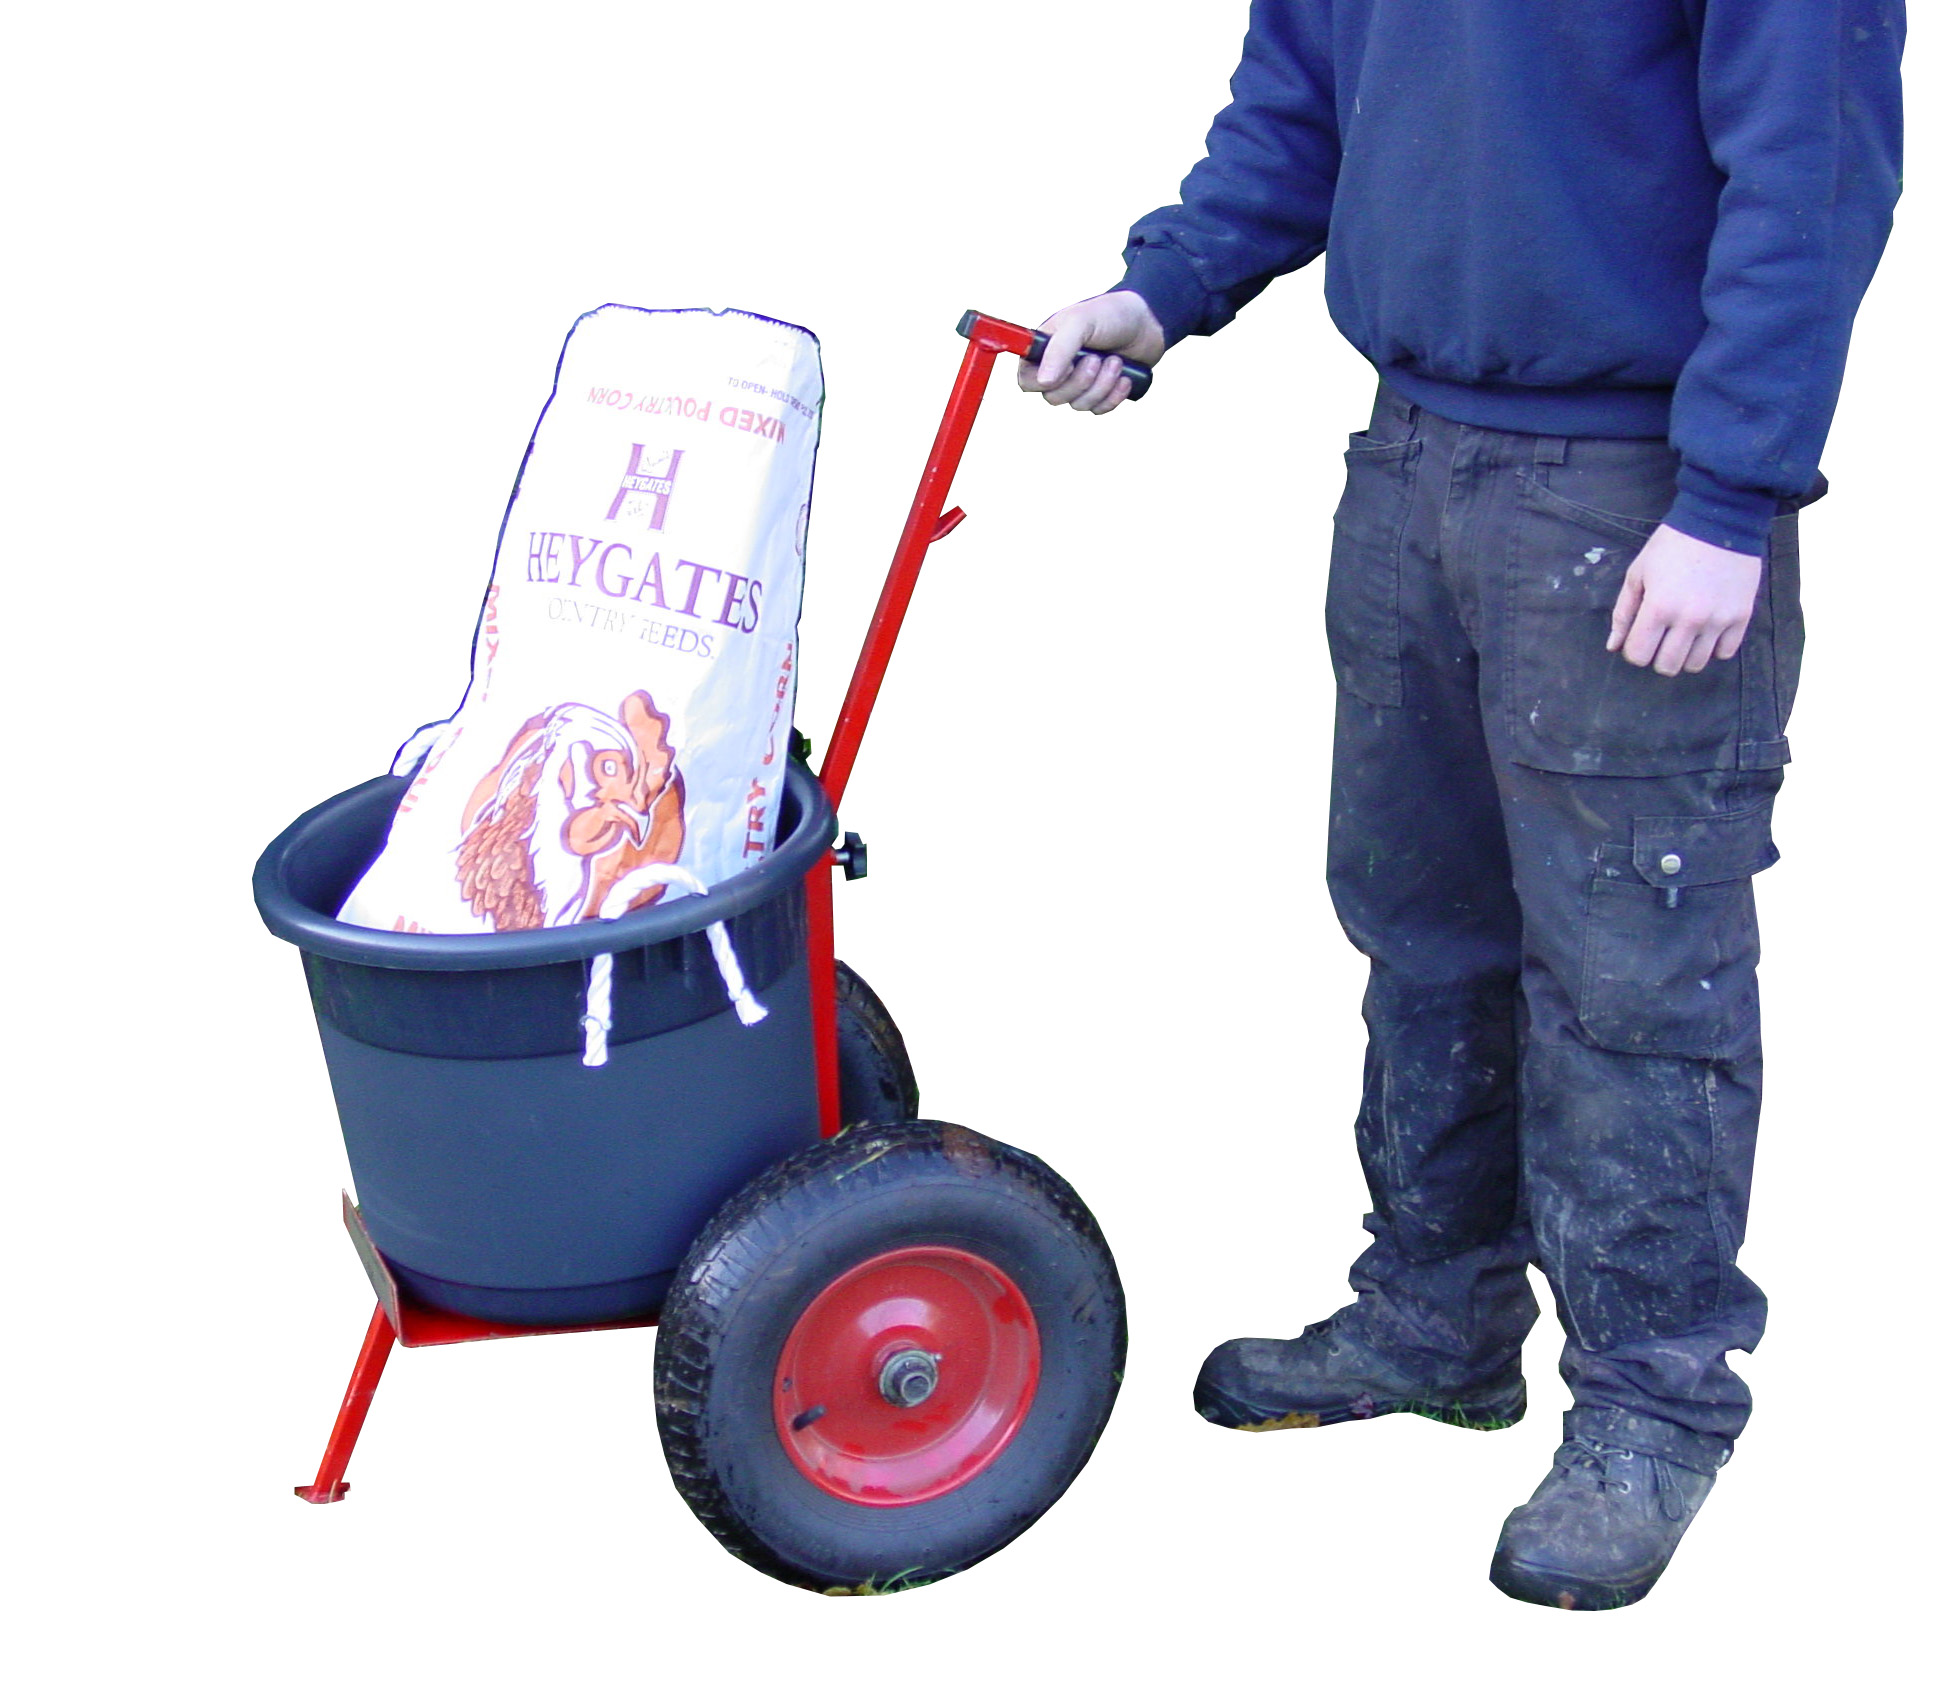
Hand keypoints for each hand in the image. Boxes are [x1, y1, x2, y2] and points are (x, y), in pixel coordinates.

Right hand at [1016, 291, 1165, 414]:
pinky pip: (1098, 410)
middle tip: (1097, 359)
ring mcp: (1079, 382)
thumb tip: (1044, 381)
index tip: (1067, 365)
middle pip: (1053, 397)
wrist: (1149, 321)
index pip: (1026, 379)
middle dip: (1080, 381)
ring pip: (1077, 405)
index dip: (1043, 380)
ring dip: (1101, 386)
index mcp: (1046, 348)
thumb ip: (1059, 349)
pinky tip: (1125, 378)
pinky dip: (1113, 396)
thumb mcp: (1081, 322)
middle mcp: (1058, 367)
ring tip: (1116, 361)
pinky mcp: (1100, 393)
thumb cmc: (1111, 314)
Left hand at [1607, 525, 1763, 675]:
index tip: (1640, 636)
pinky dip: (1713, 648)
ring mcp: (1718, 620)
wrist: (1720, 522)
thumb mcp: (1638, 574)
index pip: (1638, 655)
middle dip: (1658, 656)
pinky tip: (1707, 631)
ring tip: (1684, 634)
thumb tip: (1613, 646)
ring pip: (1695, 664)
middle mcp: (1689, 620)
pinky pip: (1725, 653)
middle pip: (1667, 666)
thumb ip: (1624, 612)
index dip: (1634, 649)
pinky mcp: (1742, 617)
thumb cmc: (1672, 546)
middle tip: (1662, 637)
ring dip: (1685, 655)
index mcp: (1658, 608)